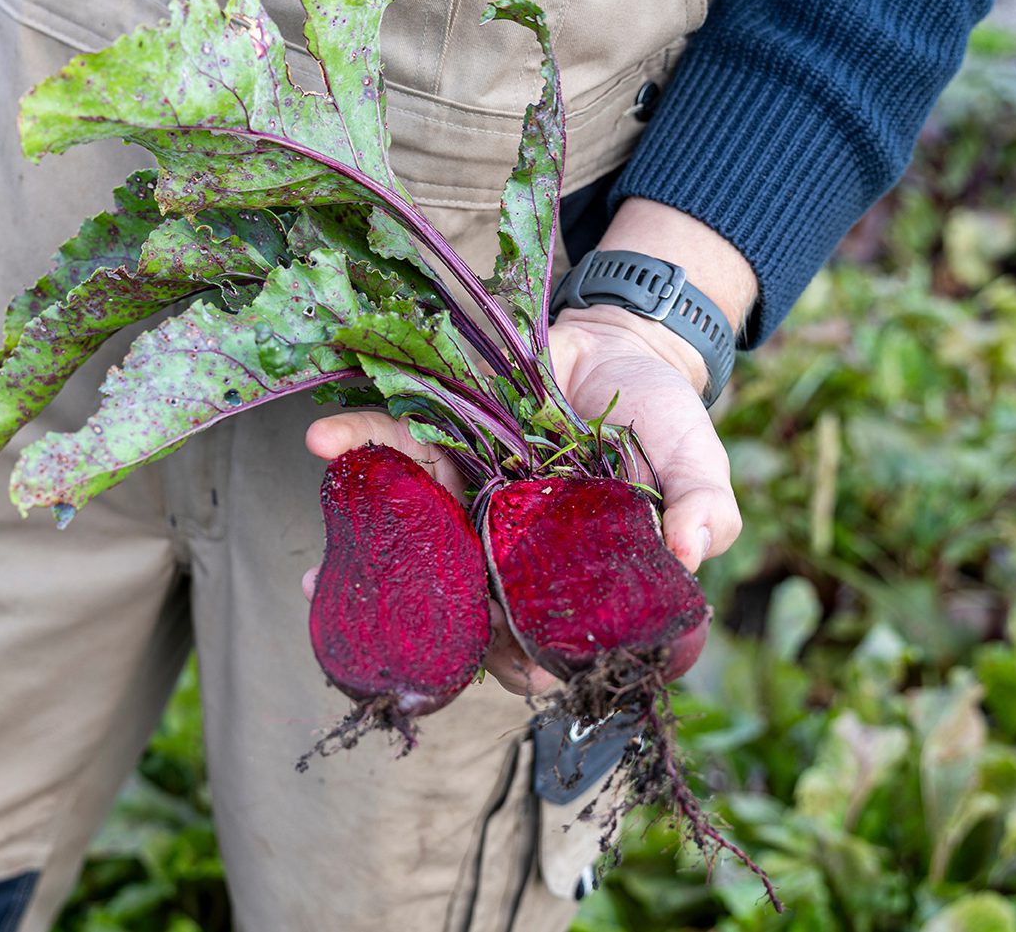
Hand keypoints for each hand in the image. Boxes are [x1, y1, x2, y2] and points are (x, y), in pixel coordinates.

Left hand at [302, 199, 755, 695]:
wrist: (619, 341)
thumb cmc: (658, 414)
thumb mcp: (691, 452)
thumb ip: (701, 499)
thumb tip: (695, 551)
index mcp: (563, 565)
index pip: (538, 630)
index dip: (524, 658)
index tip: (514, 674)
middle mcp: (505, 540)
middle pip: (458, 596)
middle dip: (420, 626)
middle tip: (384, 638)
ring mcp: (467, 491)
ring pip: (410, 531)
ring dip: (359, 551)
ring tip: (314, 575)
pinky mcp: (441, 437)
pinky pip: (393, 446)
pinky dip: (357, 442)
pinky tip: (322, 441)